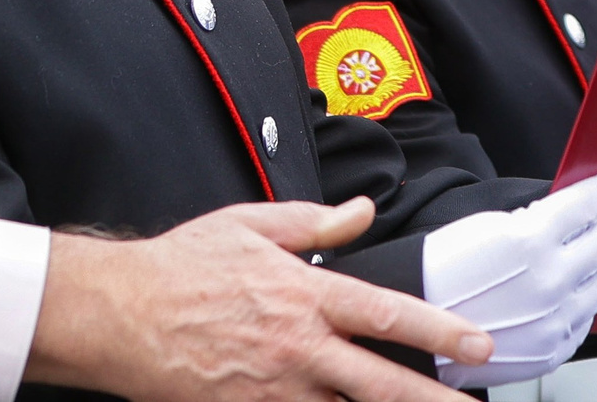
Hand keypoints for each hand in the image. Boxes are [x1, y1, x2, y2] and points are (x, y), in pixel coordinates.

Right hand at [25, 195, 495, 401]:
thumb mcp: (249, 225)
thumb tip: (361, 213)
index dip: (437, 329)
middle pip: (382, 385)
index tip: (477, 342)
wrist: (119, 314)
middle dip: (434, 401)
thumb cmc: (180, 266)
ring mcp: (275, 390)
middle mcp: (297, 348)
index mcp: (302, 295)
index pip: (384, 314)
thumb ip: (313, 223)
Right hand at [420, 169, 596, 388]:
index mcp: (530, 240)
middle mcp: (550, 282)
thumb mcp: (485, 225)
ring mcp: (555, 320)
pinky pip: (588, 317)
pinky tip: (595, 282)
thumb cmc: (437, 273)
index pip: (590, 204)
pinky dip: (595, 294)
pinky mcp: (552, 349)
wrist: (416, 331)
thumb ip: (535, 219)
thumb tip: (571, 215)